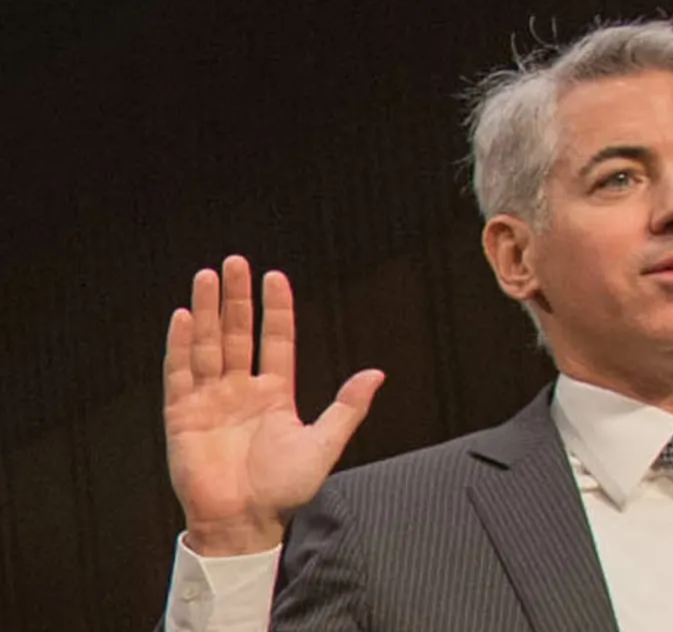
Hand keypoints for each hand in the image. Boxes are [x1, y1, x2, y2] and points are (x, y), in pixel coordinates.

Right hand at [163, 255, 384, 555]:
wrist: (245, 524)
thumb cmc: (285, 490)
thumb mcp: (323, 445)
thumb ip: (347, 408)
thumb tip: (377, 374)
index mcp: (274, 395)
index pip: (276, 341)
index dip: (275, 310)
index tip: (275, 277)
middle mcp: (241, 391)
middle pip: (238, 334)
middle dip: (237, 299)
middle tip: (235, 262)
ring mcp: (210, 400)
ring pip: (209, 345)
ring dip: (208, 311)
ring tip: (208, 276)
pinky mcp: (182, 415)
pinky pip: (180, 373)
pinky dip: (181, 345)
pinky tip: (185, 317)